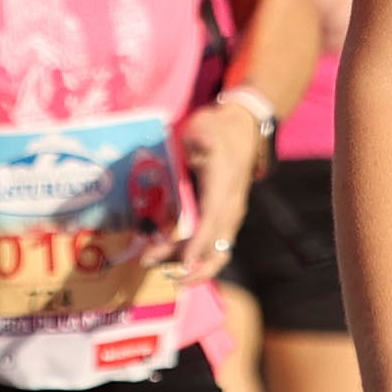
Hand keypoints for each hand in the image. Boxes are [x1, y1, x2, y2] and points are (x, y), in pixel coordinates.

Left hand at [165, 107, 259, 281]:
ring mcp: (229, 216)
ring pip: (214, 252)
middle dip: (185, 263)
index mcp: (223, 186)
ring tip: (152, 261)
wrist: (243, 132)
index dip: (198, 244)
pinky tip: (168, 257)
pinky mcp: (224, 220)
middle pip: (213, 246)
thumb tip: (200, 141)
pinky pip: (212, 247)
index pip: (213, 221)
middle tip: (148, 262)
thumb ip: (201, 137)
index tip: (184, 265)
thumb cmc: (217, 130)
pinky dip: (192, 256)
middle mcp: (230, 207)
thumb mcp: (205, 127)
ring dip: (186, 263)